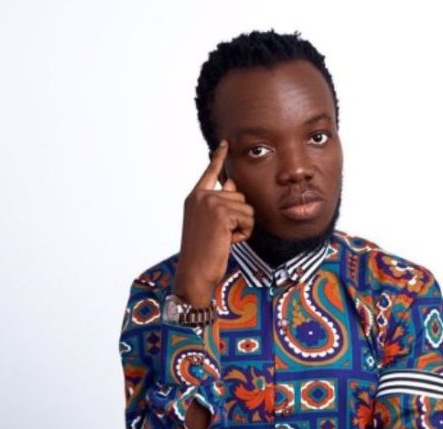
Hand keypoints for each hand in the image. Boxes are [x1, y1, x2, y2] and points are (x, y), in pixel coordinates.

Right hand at [173, 140, 253, 306]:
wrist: (194, 272)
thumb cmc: (203, 253)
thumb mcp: (209, 224)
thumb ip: (219, 204)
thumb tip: (232, 184)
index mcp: (194, 197)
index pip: (210, 172)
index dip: (219, 157)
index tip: (225, 143)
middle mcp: (201, 196)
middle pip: (239, 195)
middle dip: (239, 218)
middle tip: (221, 235)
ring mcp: (210, 203)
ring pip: (246, 208)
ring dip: (242, 227)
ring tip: (224, 240)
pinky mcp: (221, 213)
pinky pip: (248, 219)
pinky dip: (244, 234)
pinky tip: (228, 243)